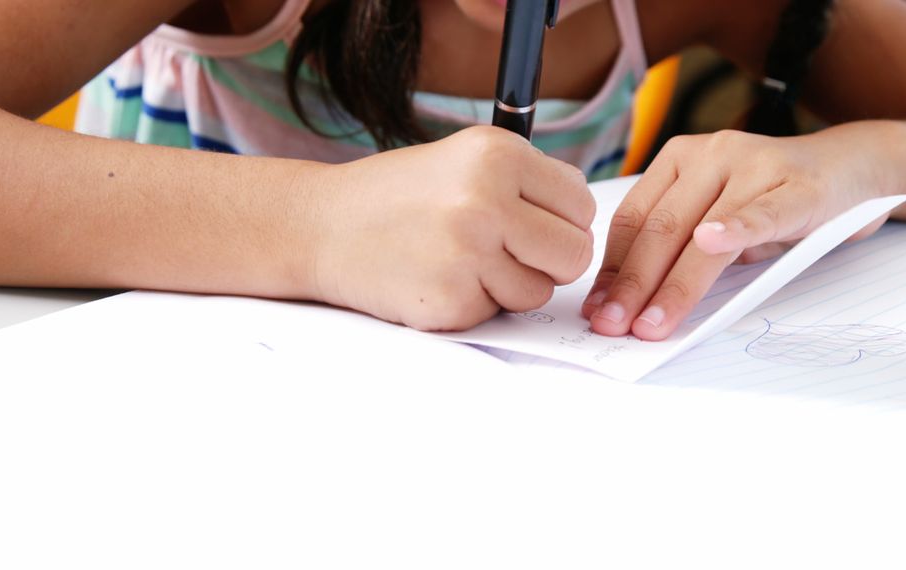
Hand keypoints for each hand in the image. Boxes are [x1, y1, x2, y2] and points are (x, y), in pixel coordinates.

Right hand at [310, 126, 595, 330]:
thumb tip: (584, 221)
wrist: (320, 226)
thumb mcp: (465, 160)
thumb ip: (527, 184)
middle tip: (510, 252)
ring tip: (463, 260)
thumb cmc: (399, 194)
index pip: (581, 204)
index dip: (562, 221)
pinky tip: (438, 277)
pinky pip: (496, 313)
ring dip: (509, 285)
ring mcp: (468, 253)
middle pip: (575, 254)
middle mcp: (487, 199)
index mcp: (498, 154)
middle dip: (550, 260)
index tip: (533, 223)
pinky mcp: (450, 300)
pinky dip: (473, 303)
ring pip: (539, 292)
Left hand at [582, 124, 905, 340]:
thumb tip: (638, 303)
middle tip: (612, 326)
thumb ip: (683, 247)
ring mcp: (754, 166)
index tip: (598, 309)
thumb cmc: (777, 198)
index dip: (613, 268)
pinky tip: (712, 246)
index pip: (633, 218)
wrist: (854, 166)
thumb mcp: (721, 214)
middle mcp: (711, 154)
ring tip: (652, 323)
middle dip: (632, 285)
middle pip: (659, 228)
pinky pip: (761, 212)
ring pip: (700, 230)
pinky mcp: (798, 185)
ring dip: (674, 285)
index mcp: (680, 159)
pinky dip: (736, 229)